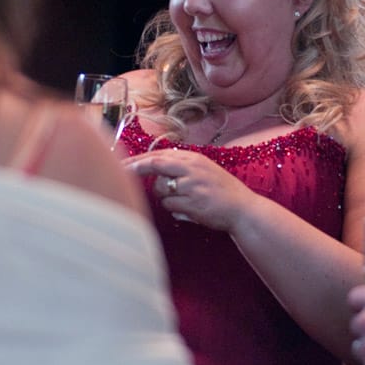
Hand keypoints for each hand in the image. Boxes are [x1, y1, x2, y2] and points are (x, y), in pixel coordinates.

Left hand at [125, 149, 254, 230]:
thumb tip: (154, 166)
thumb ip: (182, 167)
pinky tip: (188, 210)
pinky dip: (173, 208)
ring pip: (160, 188)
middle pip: (155, 164)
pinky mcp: (192, 202)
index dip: (139, 159)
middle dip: (135, 168)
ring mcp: (192, 185)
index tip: (122, 162)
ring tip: (182, 201)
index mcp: (194, 159)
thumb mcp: (204, 171)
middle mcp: (192, 168)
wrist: (242, 209)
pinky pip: (169, 205)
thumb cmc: (222, 191)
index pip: (159, 155)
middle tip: (121, 172)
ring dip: (164, 196)